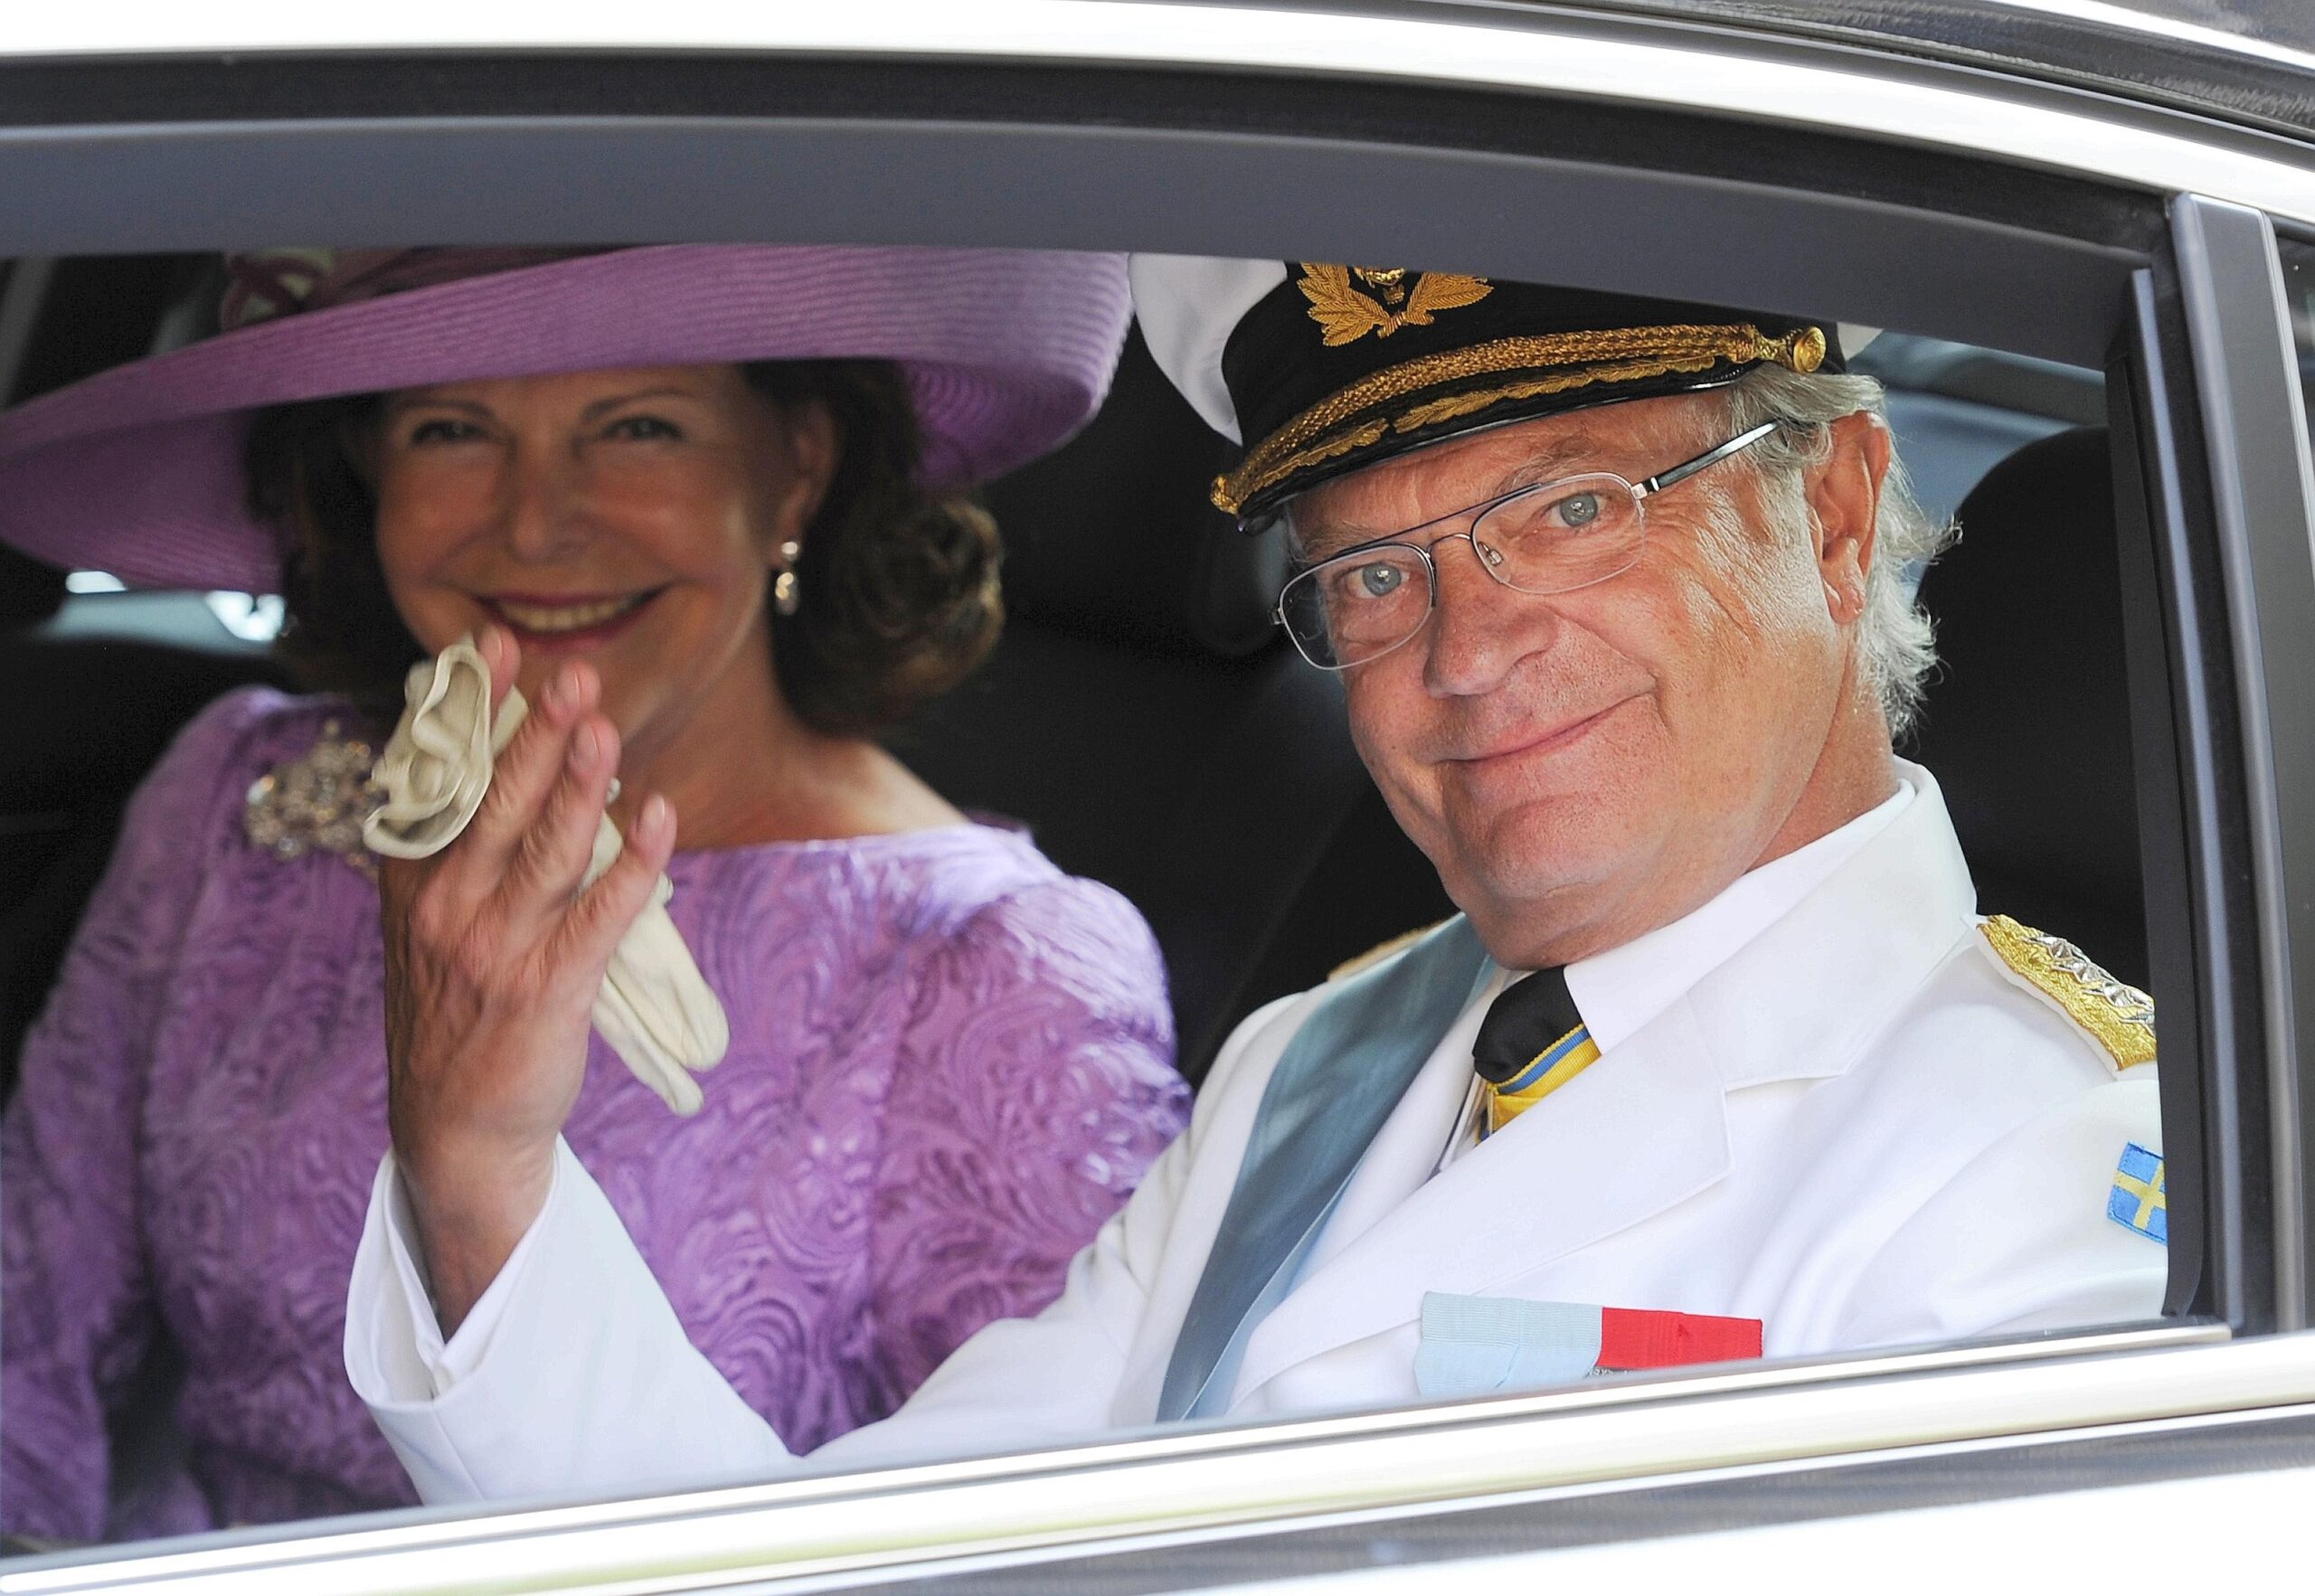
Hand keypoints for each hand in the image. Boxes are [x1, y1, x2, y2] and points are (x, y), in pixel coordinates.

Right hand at [378, 628, 675, 1331]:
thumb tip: (498, 757)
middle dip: (533, 734)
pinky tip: (659, 819)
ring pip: (545, 852)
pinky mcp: (547, 990)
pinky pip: (597, 917)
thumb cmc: (460, 1008)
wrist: (457, 1127)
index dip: (471, 711)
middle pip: (496, 805)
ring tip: (603, 725)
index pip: (444, 779)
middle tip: (569, 675)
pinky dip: (634, 866)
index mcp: (417, 881)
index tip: (495, 645)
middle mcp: (447, 908)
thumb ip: (457, 846)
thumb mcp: (432, 921)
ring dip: (577, 785)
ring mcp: (495, 949)